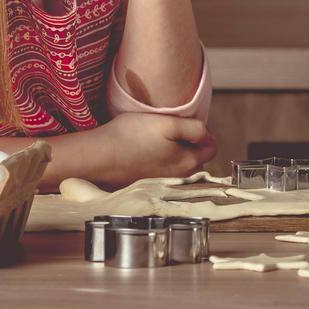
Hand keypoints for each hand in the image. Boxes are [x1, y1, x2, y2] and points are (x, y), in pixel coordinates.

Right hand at [85, 113, 216, 185]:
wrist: (96, 156)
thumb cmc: (131, 136)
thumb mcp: (169, 123)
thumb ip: (194, 129)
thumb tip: (208, 135)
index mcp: (188, 163)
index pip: (211, 148)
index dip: (204, 133)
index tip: (188, 125)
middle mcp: (178, 178)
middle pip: (196, 158)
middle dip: (190, 144)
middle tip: (171, 130)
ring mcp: (161, 184)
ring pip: (178, 165)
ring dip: (174, 153)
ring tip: (156, 140)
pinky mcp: (145, 185)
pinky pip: (161, 171)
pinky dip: (158, 161)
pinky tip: (144, 151)